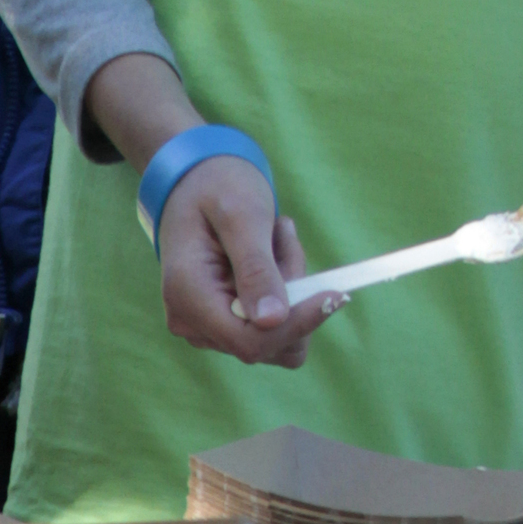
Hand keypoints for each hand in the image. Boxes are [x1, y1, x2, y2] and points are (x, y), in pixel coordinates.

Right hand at [154, 157, 340, 367]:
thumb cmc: (217, 187)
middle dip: (293, 298)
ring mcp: (203, 326)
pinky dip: (284, 293)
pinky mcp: (220, 322)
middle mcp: (190, 321)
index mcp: (187, 296)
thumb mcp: (241, 215)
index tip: (335, 293)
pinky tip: (272, 255)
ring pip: (273, 336)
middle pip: (264, 343)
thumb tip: (273, 319)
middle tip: (285, 241)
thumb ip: (256, 267)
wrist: (196, 180)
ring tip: (276, 242)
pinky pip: (269, 325)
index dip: (296, 325)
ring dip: (291, 292)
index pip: (248, 341)